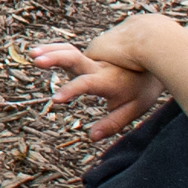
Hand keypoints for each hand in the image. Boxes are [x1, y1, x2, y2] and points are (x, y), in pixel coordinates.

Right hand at [34, 24, 173, 138]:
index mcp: (107, 79)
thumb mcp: (134, 107)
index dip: (71, 90)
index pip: (86, 84)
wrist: (155, 53)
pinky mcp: (89, 52)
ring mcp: (92, 57)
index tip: (56, 99)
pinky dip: (53, 49)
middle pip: (74, 58)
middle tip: (37, 60)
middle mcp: (98, 66)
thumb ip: (113, 123)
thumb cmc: (142, 85)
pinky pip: (68, 49)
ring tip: (32, 54)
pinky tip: (38, 52)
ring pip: (69, 49)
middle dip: (54, 58)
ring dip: (49, 51)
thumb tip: (92, 138)